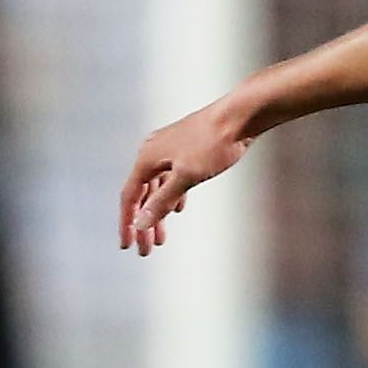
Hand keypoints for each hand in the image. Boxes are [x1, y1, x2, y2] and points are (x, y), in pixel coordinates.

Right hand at [118, 100, 251, 255]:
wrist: (239, 116)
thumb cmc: (213, 144)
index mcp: (146, 158)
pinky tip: (178, 208)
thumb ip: (162, 201)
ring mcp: (170, 150)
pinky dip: (172, 196)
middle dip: (144, 223)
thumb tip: (140, 224)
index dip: (127, 223)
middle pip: (143, 195)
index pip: (129, 197)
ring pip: (159, 188)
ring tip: (162, 237)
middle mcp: (152, 152)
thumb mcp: (186, 177)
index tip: (128, 245)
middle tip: (147, 250)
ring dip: (159, 212)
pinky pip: (172, 178)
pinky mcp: (188, 150)